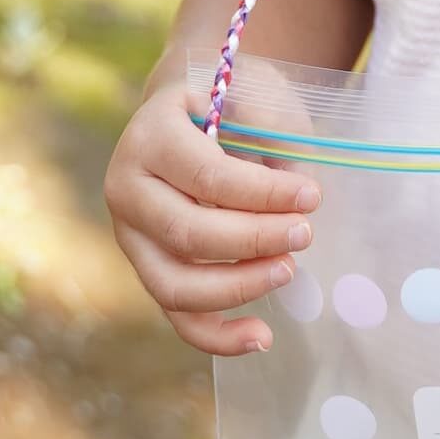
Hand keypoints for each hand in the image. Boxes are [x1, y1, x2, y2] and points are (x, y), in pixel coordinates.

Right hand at [105, 76, 319, 355]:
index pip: (207, 177)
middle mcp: (127, 188)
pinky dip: (217, 336)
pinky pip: (177, 316)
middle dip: (255, 240)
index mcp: (150, 136)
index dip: (264, 193)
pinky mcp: (148, 269)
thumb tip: (298, 200)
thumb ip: (278, 143)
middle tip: (305, 233)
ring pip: (175, 286)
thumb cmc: (234, 105)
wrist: (194, 114)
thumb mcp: (258, 101)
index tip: (312, 196)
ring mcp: (131, 236)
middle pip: (187, 234)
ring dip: (239, 288)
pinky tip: (262, 336)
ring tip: (289, 269)